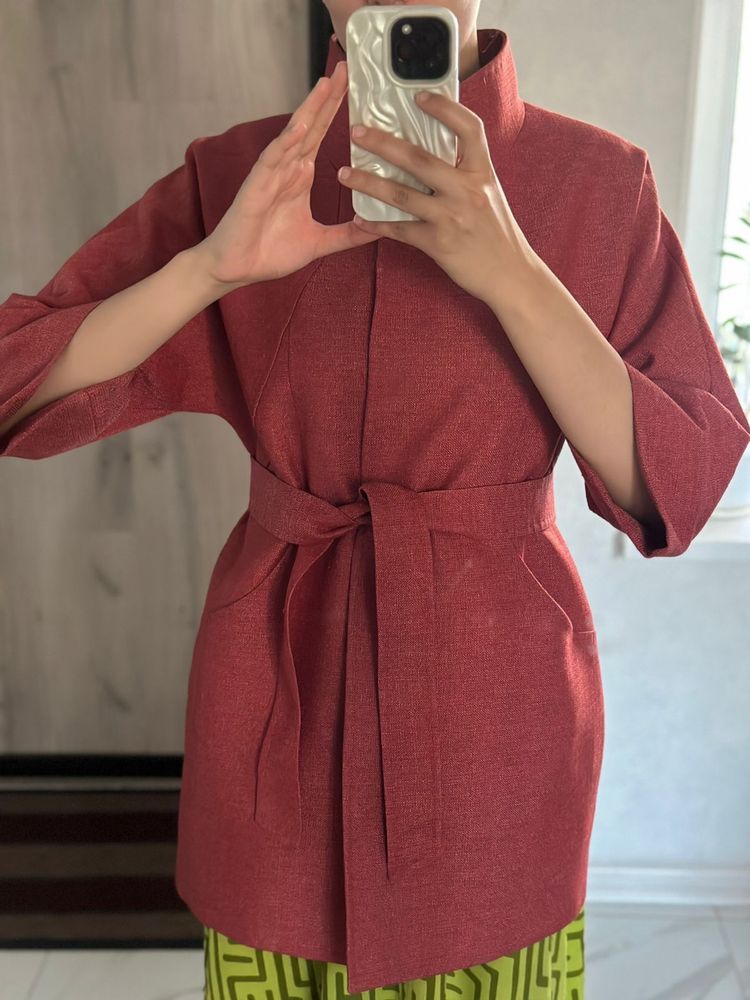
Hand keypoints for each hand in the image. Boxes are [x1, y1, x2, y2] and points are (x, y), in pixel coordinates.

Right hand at [198, 61, 378, 288]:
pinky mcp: (257, 187)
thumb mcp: (318, 243)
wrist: (237, 269)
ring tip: (327, 83)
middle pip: (311, 126)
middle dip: (328, 98)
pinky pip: (272, 159)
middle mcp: (286, 170)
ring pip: (293, 135)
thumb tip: (377, 230)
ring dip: (309, 109)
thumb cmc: (269, 253)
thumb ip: (347, 236)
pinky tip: (301, 125)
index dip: (336, 112)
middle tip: (347, 68)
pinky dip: (286, 142)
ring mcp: (271, 175)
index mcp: (300, 178)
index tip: (356, 89)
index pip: (321, 137)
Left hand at [338, 90, 535, 302]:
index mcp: (482, 173)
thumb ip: (465, 174)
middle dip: (383, 143)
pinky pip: (400, 230)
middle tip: (357, 132)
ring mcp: (451, 217)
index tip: (419, 96)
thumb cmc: (497, 233)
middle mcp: (467, 191)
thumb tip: (433, 154)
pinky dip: (377, 225)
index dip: (444, 109)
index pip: (468, 129)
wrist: (510, 274)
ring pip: (401, 195)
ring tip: (344, 174)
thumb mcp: (489, 194)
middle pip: (419, 159)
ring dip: (368, 183)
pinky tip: (360, 219)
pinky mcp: (438, 244)